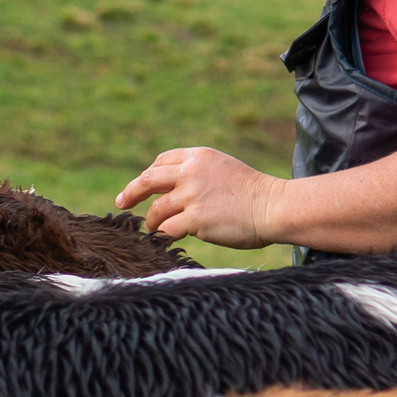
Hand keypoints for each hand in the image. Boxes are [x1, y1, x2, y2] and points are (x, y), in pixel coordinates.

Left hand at [115, 146, 283, 247]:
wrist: (274, 206)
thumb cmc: (254, 193)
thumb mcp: (222, 170)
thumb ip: (199, 174)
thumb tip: (172, 190)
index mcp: (199, 157)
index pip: (163, 161)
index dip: (149, 174)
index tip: (142, 185)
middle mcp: (191, 172)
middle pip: (148, 180)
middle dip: (132, 192)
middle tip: (122, 202)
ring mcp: (191, 196)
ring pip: (156, 209)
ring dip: (150, 220)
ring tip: (151, 228)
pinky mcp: (195, 219)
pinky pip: (167, 229)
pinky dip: (162, 235)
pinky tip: (163, 239)